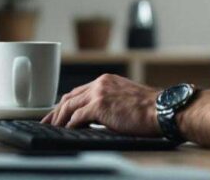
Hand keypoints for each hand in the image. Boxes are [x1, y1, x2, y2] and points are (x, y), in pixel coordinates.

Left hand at [41, 74, 160, 135]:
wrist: (161, 109)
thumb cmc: (150, 109)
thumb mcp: (126, 99)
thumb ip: (110, 102)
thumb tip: (96, 117)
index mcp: (107, 80)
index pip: (79, 91)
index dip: (66, 103)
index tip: (58, 113)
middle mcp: (101, 83)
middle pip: (70, 96)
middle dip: (56, 110)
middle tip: (47, 122)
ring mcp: (99, 92)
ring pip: (69, 105)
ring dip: (59, 118)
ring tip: (53, 128)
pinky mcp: (100, 105)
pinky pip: (77, 116)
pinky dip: (70, 124)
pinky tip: (66, 130)